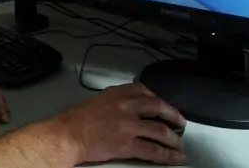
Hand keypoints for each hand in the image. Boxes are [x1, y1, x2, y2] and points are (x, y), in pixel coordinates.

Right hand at [54, 83, 186, 165]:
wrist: (68, 135)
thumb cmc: (78, 118)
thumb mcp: (99, 99)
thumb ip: (117, 99)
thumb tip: (131, 106)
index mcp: (119, 93)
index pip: (146, 91)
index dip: (160, 99)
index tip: (165, 105)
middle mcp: (127, 106)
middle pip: (159, 107)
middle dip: (173, 115)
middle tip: (180, 123)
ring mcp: (129, 125)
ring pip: (160, 131)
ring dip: (173, 139)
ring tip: (179, 144)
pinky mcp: (128, 144)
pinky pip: (153, 150)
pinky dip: (168, 155)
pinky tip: (175, 157)